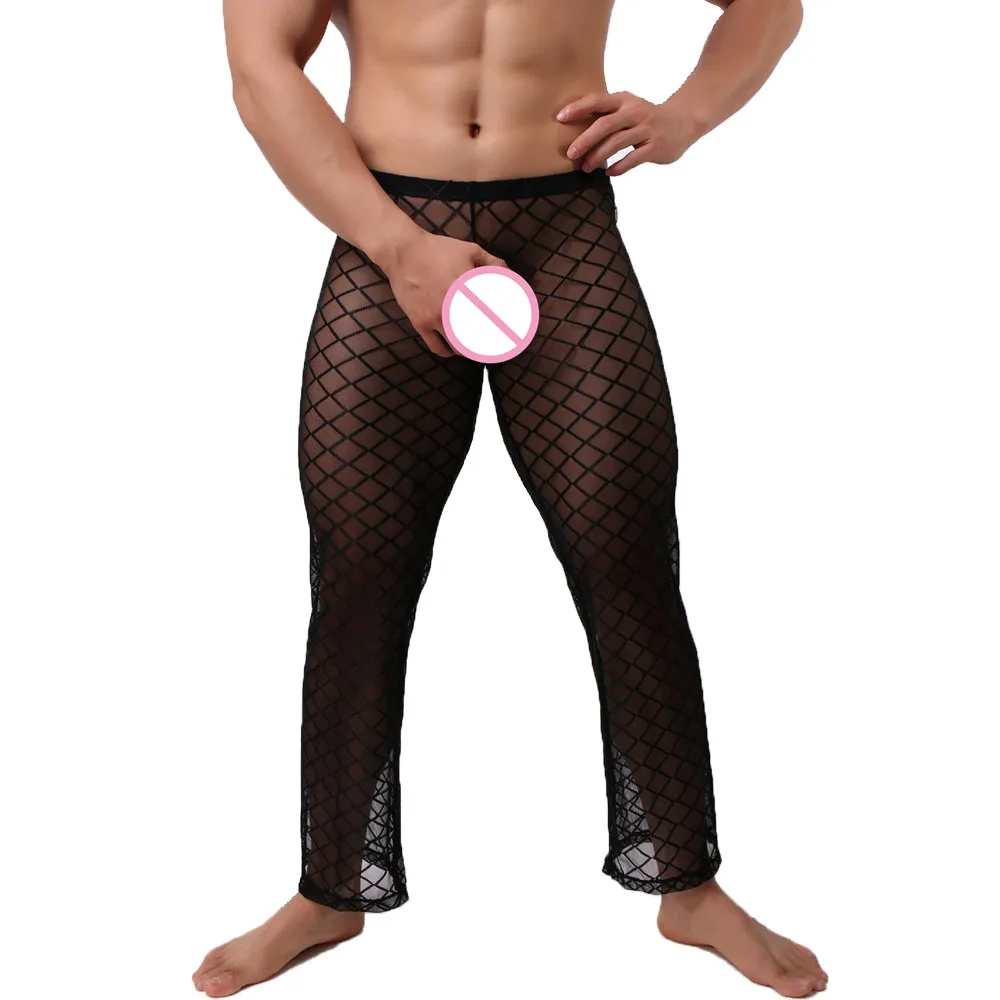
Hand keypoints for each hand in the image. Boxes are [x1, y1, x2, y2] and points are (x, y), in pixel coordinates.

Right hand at [379, 231, 507, 356]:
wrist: (403, 251)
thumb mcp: (471, 250)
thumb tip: (511, 277)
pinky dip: (449, 351)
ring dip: (470, 349)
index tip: (510, 335)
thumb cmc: (438, 250)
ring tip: (475, 347)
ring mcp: (436, 318)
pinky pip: (437, 347)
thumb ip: (494, 264)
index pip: (493, 319)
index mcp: (470, 291)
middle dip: (489, 345)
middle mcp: (455, 308)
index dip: (504, 331)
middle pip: (478, 339)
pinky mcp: (421, 323)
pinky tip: (454, 348)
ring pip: (459, 347)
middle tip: (495, 345)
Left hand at [558, 91, 702, 176]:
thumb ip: (605, 115)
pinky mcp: (656, 146)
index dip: (579, 108)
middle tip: (570, 153)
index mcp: (624, 101)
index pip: (598, 101)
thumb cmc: (645, 119)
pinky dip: (619, 166)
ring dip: (599, 156)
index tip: (560, 118)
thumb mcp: (627, 109)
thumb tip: (571, 129)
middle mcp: (635, 112)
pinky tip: (608, 173)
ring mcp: (647, 129)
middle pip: (606, 124)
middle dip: (586, 139)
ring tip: (586, 168)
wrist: (683, 122)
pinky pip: (634, 158)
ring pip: (618, 142)